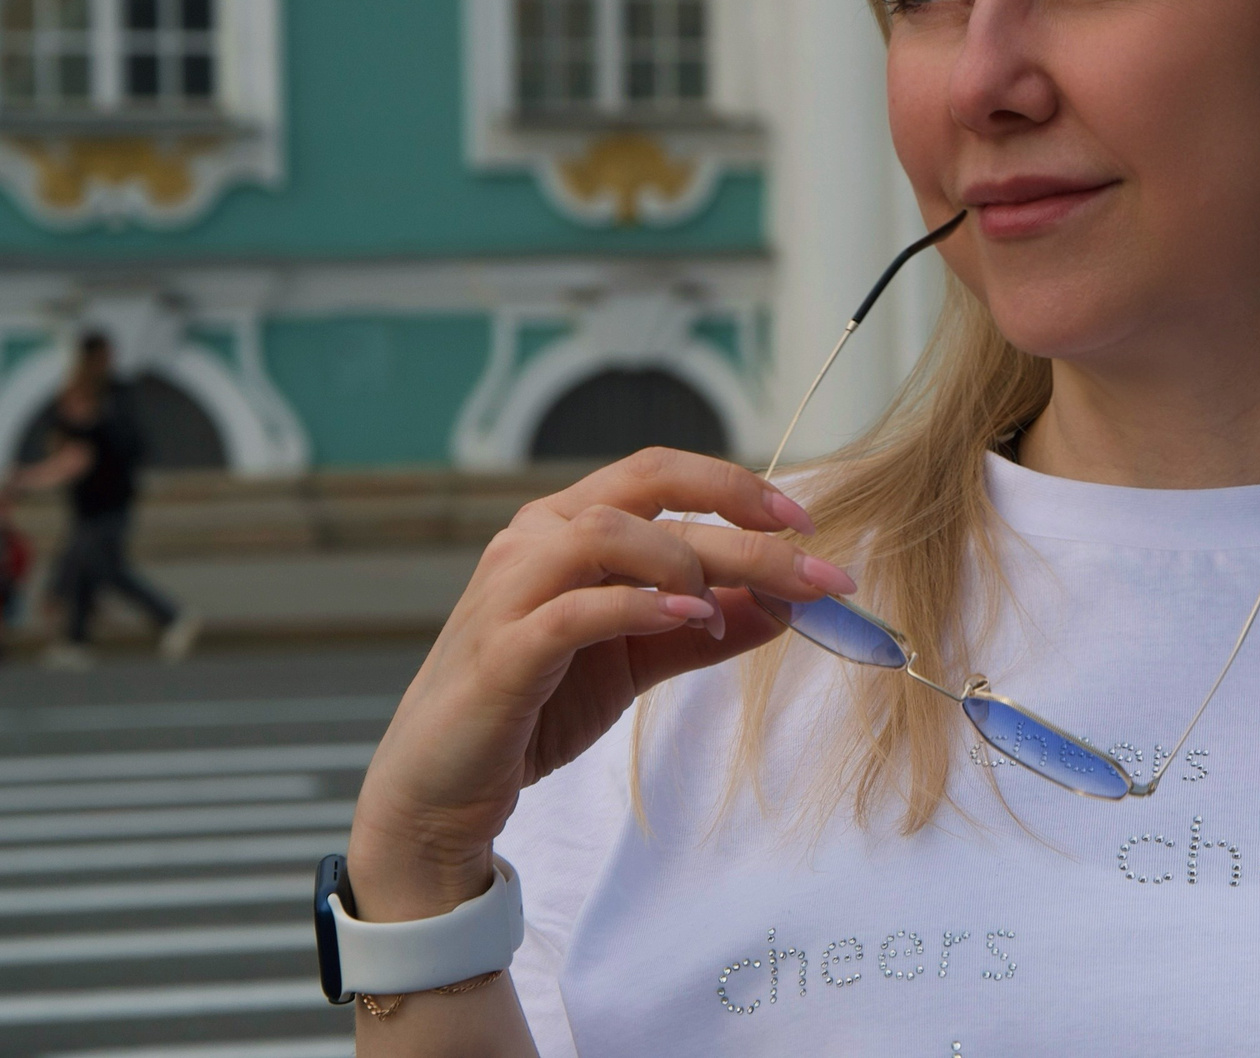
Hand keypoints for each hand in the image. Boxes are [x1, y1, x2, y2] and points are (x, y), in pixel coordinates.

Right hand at [345, 449, 852, 919]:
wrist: (443, 788)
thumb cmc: (535, 708)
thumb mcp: (638, 661)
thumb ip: (706, 628)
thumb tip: (789, 605)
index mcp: (565, 525)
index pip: (660, 471)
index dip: (737, 487)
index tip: (807, 526)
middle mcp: (535, 538)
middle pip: (648, 491)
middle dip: (744, 523)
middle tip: (815, 567)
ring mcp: (511, 589)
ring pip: (610, 534)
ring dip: (687, 564)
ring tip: (725, 616)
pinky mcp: (502, 650)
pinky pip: (576, 608)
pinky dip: (640, 606)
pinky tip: (691, 620)